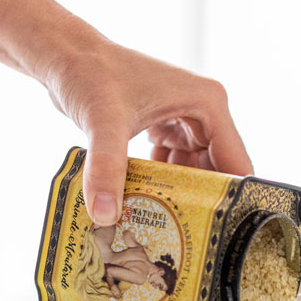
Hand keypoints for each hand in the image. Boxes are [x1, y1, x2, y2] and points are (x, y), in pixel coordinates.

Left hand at [0, 0, 253, 224]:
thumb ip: (107, 167)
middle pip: (216, 173)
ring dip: (181, 200)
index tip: (221, 238)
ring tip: (171, 236)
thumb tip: (105, 215)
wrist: (63, 55)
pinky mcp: (165, 128)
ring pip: (193, 173)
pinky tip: (148, 212)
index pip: (237, 164)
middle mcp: (204, 113)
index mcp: (209, 104)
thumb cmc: (89, 73)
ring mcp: (185, 121)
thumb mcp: (103, 122)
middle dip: (204, 206)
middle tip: (193, 246)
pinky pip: (172, 168)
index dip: (233, 202)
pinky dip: (161, 188)